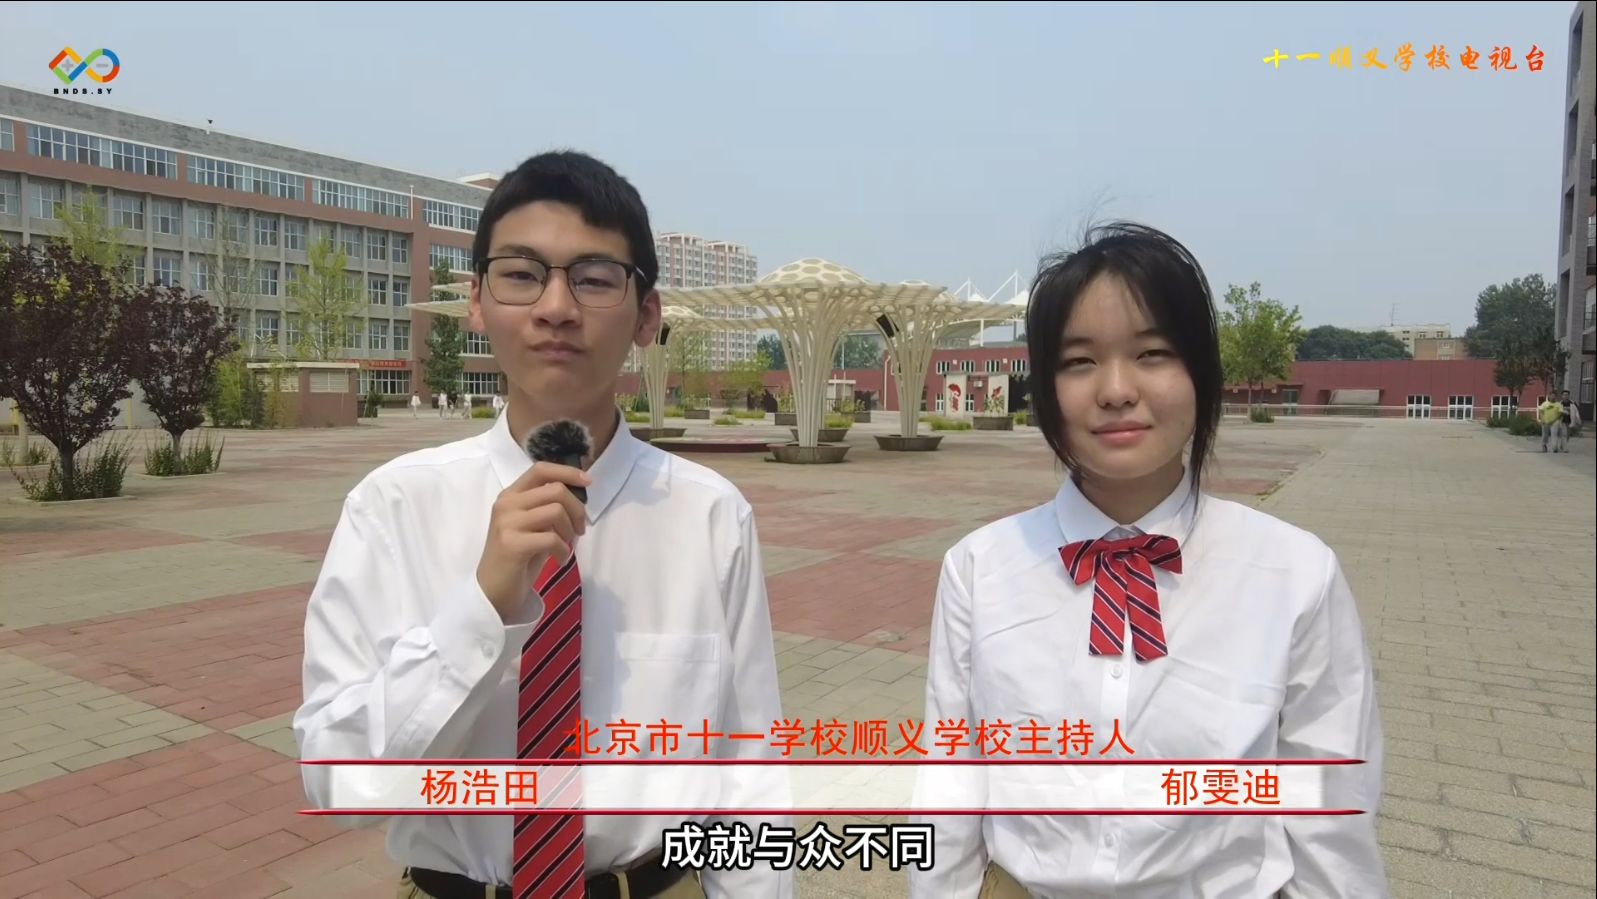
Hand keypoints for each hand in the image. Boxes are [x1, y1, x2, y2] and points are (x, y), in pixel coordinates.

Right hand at [477, 462, 590, 619]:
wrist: (493, 590)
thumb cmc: (518, 557)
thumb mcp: (532, 526)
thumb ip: (546, 507)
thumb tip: (578, 496)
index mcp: (511, 495)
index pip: (540, 469)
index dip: (567, 472)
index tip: (587, 481)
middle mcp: (506, 503)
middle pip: (555, 489)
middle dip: (576, 509)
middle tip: (579, 530)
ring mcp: (507, 523)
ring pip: (556, 511)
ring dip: (569, 531)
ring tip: (565, 545)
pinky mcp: (512, 544)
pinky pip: (552, 538)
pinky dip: (563, 550)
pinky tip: (559, 560)